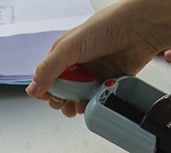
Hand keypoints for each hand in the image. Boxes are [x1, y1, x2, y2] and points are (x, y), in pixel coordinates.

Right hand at [25, 1, 161, 116]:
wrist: (138, 30)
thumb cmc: (106, 28)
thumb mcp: (69, 48)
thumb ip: (48, 69)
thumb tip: (32, 89)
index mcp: (64, 53)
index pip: (48, 76)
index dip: (46, 90)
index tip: (49, 98)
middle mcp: (78, 63)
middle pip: (63, 90)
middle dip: (61, 100)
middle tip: (63, 103)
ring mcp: (94, 73)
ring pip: (79, 96)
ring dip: (75, 104)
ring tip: (76, 106)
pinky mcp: (108, 80)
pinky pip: (97, 97)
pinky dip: (93, 102)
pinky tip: (92, 102)